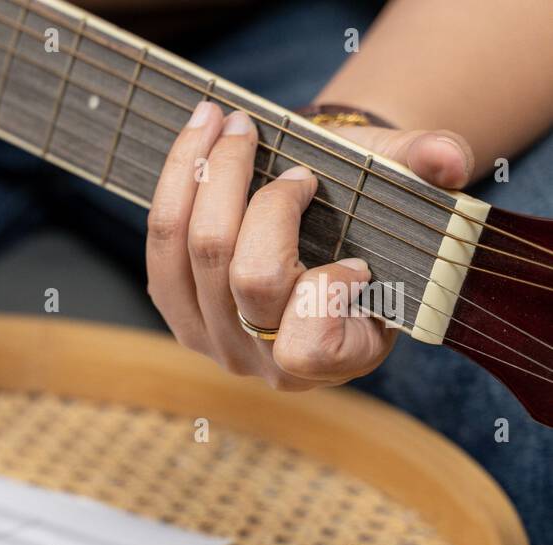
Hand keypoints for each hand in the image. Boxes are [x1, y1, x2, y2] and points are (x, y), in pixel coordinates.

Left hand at [145, 101, 474, 388]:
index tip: (353, 252)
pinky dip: (178, 183)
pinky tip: (200, 138)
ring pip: (193, 253)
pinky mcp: (176, 311)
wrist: (321, 224)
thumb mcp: (407, 199)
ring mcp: (214, 341)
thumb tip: (446, 158)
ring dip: (210, 173)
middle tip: (285, 148)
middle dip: (266, 198)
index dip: (324, 290)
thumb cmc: (368, 217)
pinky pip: (161, 248)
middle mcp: (266, 362)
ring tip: (229, 120)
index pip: (307, 344)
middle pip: (246, 277)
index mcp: (335, 358)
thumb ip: (428, 174)